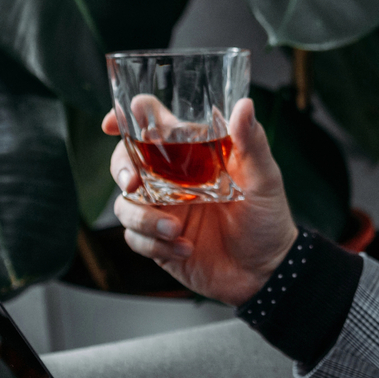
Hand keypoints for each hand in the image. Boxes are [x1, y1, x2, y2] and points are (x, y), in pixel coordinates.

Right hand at [106, 97, 297, 306]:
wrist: (266, 272)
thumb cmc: (267, 219)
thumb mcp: (265, 178)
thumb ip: (252, 143)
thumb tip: (245, 105)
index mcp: (192, 156)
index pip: (151, 127)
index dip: (125, 119)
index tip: (111, 123)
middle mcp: (171, 180)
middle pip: (125, 162)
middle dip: (121, 169)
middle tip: (134, 183)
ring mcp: (162, 211)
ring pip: (124, 204)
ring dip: (143, 218)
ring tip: (174, 230)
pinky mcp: (158, 241)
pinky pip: (135, 238)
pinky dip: (155, 245)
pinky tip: (184, 249)